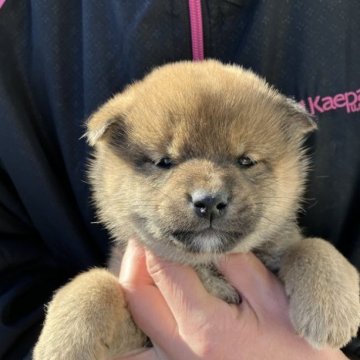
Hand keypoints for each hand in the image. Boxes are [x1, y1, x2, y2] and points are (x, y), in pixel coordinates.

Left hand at [118, 239, 347, 359]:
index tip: (161, 222)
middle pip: (136, 293)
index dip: (157, 240)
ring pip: (134, 317)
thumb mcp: (275, 299)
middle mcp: (180, 348)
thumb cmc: (297, 350)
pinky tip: (153, 299)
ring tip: (147, 261)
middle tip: (148, 237)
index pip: (163, 269)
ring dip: (135, 283)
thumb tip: (210, 238)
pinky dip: (138, 316)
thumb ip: (239, 265)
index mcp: (205, 326)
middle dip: (136, 258)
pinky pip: (141, 343)